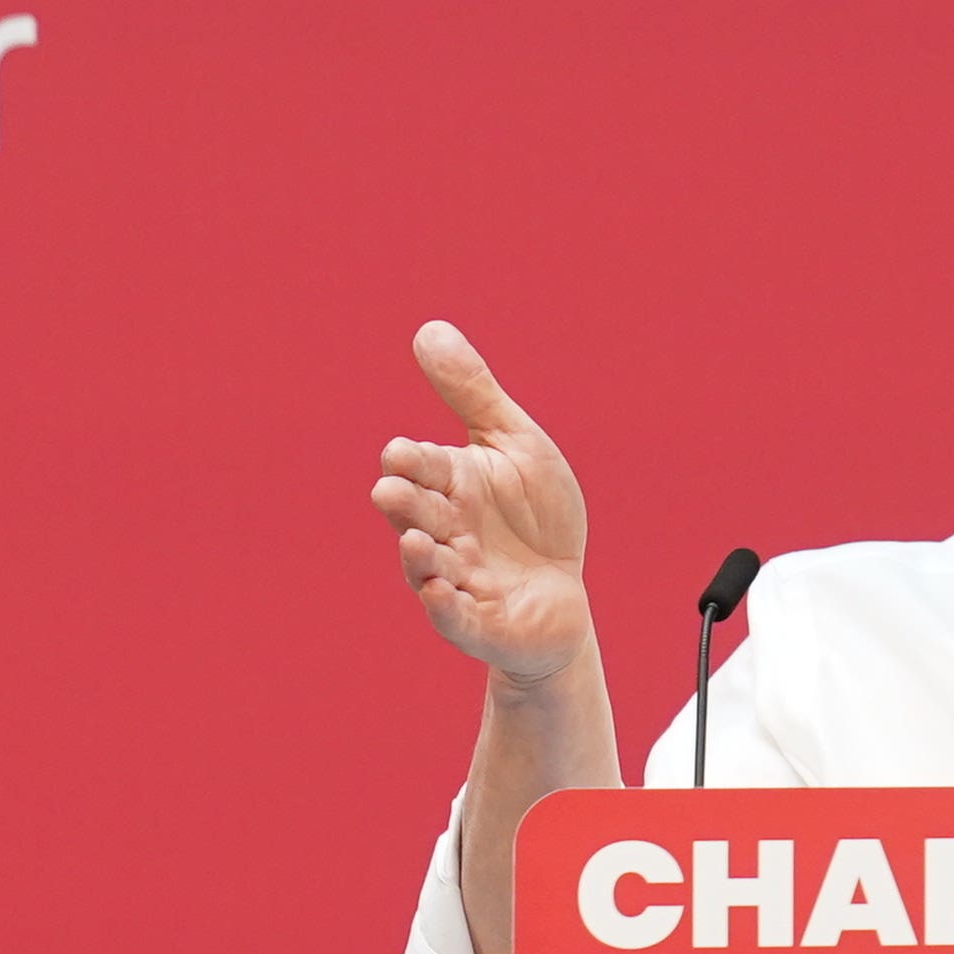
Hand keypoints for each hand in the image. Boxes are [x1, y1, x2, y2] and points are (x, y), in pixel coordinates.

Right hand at [372, 321, 593, 687]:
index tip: (402, 454)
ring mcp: (458, 580)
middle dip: (404, 505)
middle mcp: (445, 532)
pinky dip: (445, 607)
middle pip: (415, 515)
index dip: (410, 462)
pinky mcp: (479, 624)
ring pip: (428, 568)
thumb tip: (428, 329)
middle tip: (391, 492)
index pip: (420, 467)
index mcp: (450, 485)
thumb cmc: (535, 517)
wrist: (562, 594)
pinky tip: (440, 592)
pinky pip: (455, 619)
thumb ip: (472, 394)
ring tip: (418, 542)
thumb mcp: (515, 445)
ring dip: (420, 557)